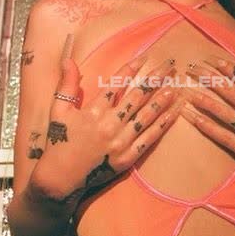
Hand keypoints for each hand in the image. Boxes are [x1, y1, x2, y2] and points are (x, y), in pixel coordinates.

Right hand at [31, 51, 180, 207]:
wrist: (61, 178)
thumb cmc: (59, 143)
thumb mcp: (59, 111)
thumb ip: (67, 85)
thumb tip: (68, 60)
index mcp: (94, 111)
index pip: (118, 83)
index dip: (133, 68)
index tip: (146, 57)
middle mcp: (110, 124)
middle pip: (137, 96)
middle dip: (154, 78)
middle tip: (169, 65)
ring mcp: (121, 141)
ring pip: (147, 115)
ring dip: (163, 98)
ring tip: (176, 85)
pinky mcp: (128, 157)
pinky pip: (150, 137)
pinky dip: (163, 124)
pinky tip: (174, 112)